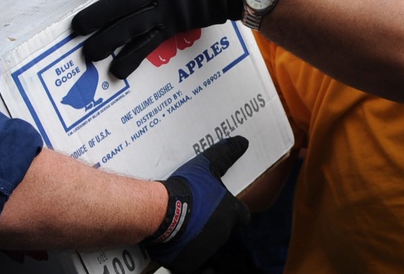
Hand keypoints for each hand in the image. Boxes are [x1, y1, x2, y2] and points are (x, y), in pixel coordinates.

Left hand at [72, 0, 251, 77]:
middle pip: (118, 3)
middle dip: (94, 16)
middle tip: (75, 27)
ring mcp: (165, 9)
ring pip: (129, 28)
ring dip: (106, 42)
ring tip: (88, 54)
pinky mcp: (174, 26)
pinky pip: (150, 44)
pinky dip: (132, 59)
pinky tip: (116, 71)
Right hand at [144, 136, 250, 272]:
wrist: (160, 212)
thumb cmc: (186, 188)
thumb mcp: (207, 164)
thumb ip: (226, 153)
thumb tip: (243, 141)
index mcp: (230, 213)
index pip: (243, 216)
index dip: (235, 211)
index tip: (225, 207)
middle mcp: (221, 234)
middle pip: (220, 229)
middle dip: (210, 222)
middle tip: (192, 211)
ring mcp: (204, 250)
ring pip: (203, 244)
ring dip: (195, 236)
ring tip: (178, 222)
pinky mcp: (186, 263)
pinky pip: (186, 258)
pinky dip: (179, 251)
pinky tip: (169, 238)